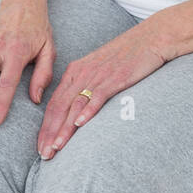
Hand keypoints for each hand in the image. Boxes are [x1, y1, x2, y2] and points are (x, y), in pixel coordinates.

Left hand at [36, 27, 168, 159]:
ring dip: (64, 128)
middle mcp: (83, 72)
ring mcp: (98, 75)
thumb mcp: (99, 68)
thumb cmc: (127, 56)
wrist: (152, 38)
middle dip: (50, 133)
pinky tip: (80, 124)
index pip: (54, 103)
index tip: (41, 146)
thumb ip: (86, 86)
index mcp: (75, 71)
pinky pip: (98, 95)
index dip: (45, 127)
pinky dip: (88, 110)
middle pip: (60, 107)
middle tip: (44, 154)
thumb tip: (78, 111)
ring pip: (75, 105)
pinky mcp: (116, 77)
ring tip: (56, 147)